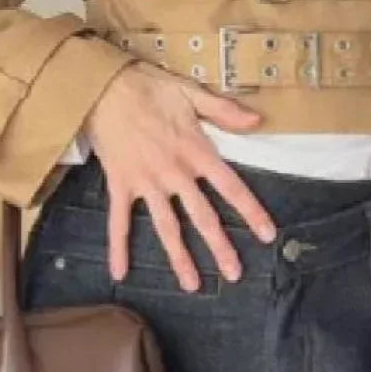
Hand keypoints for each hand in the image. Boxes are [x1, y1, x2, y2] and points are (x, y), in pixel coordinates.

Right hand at [83, 60, 277, 290]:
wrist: (104, 86)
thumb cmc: (149, 87)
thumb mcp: (191, 92)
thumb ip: (225, 110)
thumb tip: (258, 120)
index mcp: (195, 151)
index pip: (230, 187)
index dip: (250, 211)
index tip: (267, 234)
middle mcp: (174, 172)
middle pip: (201, 216)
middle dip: (219, 247)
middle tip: (233, 273)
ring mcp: (146, 182)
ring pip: (166, 226)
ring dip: (179, 257)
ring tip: (192, 285)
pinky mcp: (120, 184)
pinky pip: (118, 221)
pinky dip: (118, 247)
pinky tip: (120, 272)